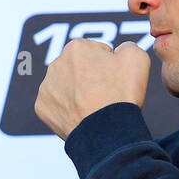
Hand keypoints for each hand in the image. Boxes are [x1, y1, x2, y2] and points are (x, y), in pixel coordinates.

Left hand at [35, 39, 149, 139]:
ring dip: (78, 93)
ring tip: (93, 106)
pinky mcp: (42, 107)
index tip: (114, 80)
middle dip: (90, 78)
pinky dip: (67, 110)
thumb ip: (127, 46)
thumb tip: (119, 50)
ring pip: (67, 86)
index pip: (97, 52)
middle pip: (79, 68)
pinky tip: (80, 115)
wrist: (105, 132)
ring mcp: (46, 87)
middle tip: (105, 94)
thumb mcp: (136, 58)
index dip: (110, 66)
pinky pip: (57, 105)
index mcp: (76, 47)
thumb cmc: (120, 94)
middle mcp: (56, 63)